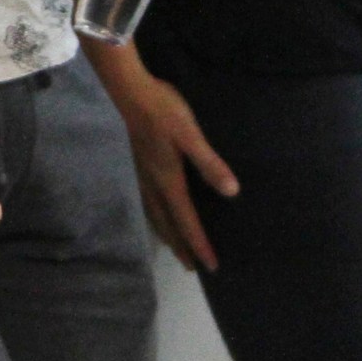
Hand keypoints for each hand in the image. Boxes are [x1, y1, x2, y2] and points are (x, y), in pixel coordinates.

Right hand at [108, 62, 234, 270]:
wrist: (129, 92)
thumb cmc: (163, 111)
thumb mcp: (191, 135)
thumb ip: (209, 163)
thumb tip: (231, 192)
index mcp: (169, 181)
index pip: (187, 221)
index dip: (199, 244)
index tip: (211, 267)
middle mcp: (153, 184)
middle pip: (168, 225)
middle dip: (181, 247)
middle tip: (191, 268)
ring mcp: (142, 176)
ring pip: (155, 216)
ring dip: (166, 235)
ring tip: (174, 248)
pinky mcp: (138, 165)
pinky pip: (148, 204)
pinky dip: (156, 218)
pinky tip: (157, 212)